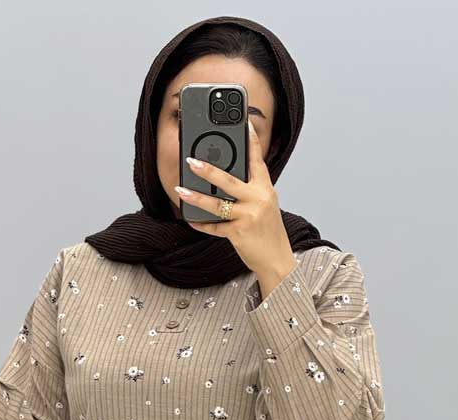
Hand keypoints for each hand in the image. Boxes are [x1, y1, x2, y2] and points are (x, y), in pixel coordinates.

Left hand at [176, 119, 296, 283]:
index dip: (251, 140)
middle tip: (191, 160)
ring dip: (196, 197)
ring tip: (181, 190)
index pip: (257, 160)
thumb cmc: (268, 232)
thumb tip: (225, 179)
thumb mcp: (266, 205)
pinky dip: (202, 224)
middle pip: (230, 180)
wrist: (277, 259)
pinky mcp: (240, 233)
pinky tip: (191, 219)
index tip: (243, 122)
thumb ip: (251, 190)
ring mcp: (249, 216)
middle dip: (208, 170)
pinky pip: (215, 227)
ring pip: (217, 204)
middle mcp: (259, 199)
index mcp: (265, 189)